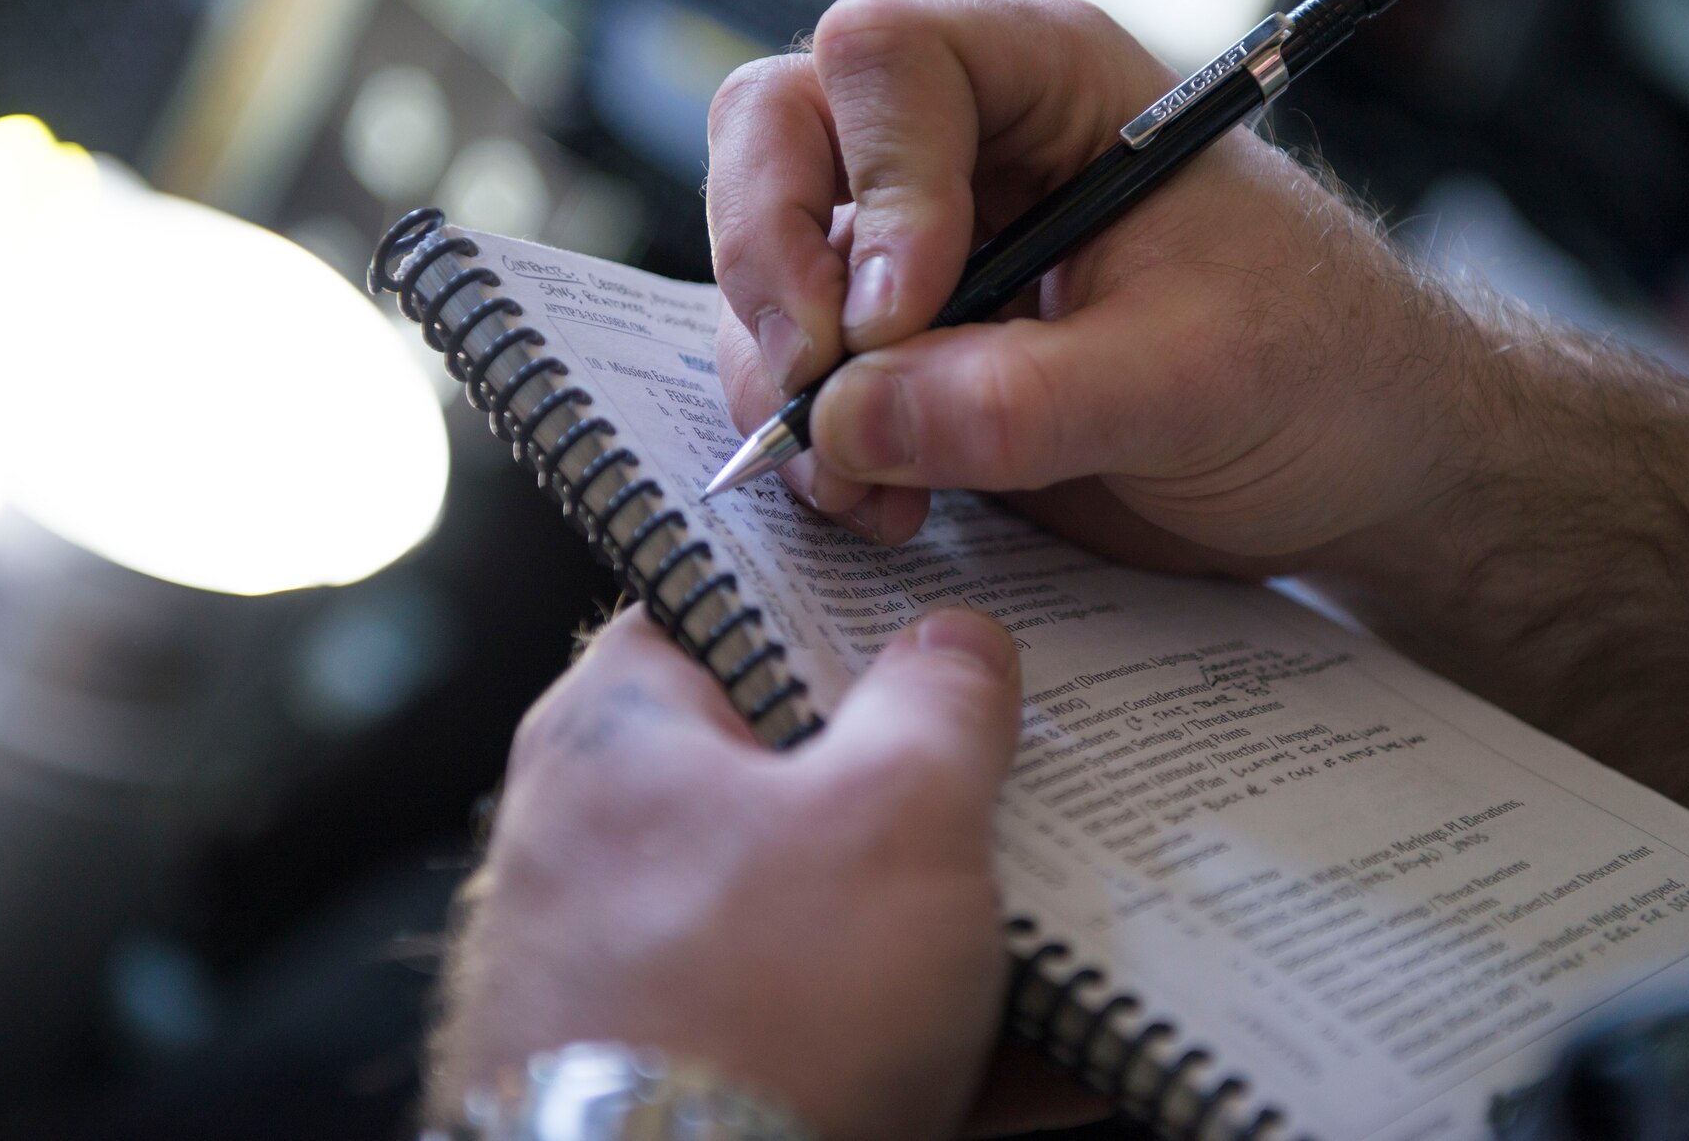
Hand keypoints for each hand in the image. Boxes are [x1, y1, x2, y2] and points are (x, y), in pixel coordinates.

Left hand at [429, 606, 1027, 1140]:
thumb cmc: (759, 1009)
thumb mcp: (895, 816)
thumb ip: (940, 705)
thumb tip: (958, 639)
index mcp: (618, 739)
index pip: (715, 610)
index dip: (832, 604)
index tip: (938, 618)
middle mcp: (605, 851)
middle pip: (790, 772)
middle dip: (924, 785)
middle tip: (1034, 770)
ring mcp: (645, 980)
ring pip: (826, 917)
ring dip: (951, 927)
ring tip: (1082, 916)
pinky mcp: (698, 1084)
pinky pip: (836, 1036)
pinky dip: (941, 1043)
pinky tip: (1068, 1054)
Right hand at [708, 0, 1482, 570]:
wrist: (1355, 466)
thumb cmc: (1323, 369)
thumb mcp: (1193, 379)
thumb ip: (1023, 402)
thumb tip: (848, 421)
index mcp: (1052, 80)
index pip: (887, 65)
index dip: (875, 185)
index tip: (901, 317)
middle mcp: (966, 143)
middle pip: (780, 136)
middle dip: (773, 268)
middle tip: (810, 388)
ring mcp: (924, 247)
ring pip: (769, 262)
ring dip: (780, 380)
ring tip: (862, 484)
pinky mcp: (909, 351)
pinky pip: (801, 368)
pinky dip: (812, 442)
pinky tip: (879, 502)